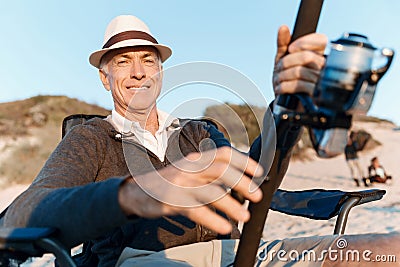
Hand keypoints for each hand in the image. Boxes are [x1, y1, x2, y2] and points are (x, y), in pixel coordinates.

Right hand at [118, 146, 262, 233]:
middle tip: (257, 196)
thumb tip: (241, 181)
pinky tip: (224, 227)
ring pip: (211, 191)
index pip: (223, 153)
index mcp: (196, 159)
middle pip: (221, 170)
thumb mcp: (190, 171)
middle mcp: (189, 168)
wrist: (136, 191)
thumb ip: (210, 173)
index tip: (259, 172)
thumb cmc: (169, 182)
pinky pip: (196, 210)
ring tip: (244, 216)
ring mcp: (180, 184)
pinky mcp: (172, 202)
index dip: (244, 161)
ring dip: (232, 205)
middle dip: (243, 183)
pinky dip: (213, 219)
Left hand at [272, 25, 327, 95]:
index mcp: (319, 55)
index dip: (304, 42)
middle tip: (279, 69)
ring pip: (300, 71)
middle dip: (286, 62)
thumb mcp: (282, 59)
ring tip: (279, 80)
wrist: (286, 103)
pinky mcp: (316, 96)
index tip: (290, 49)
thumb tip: (283, 28)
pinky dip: (285, 86)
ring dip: (283, 76)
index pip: (321, 40)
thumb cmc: (286, 78)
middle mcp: (324, 67)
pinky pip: (299, 86)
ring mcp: (321, 82)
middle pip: (306, 57)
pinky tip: (281, 88)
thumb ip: (283, 43)